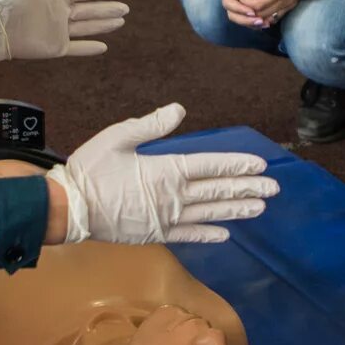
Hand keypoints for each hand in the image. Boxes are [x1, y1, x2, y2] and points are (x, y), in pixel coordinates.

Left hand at [0, 0, 127, 60]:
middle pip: (90, 11)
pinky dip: (90, 48)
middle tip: (126, 8)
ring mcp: (59, 31)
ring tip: (121, 22)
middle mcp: (60, 14)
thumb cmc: (11, 1)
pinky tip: (104, 47)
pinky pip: (77, 47)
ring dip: (104, 25)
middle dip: (107, 10)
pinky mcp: (55, 48)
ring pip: (87, 28)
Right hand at [48, 103, 278, 243]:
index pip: (211, 165)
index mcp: (166, 169)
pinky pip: (190, 235)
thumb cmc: (92, 169)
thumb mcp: (118, 137)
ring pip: (210, 213)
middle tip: (274, 189)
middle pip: (218, 190)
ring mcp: (167, 218)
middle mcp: (173, 196)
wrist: (70, 208)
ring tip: (260, 208)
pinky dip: (209, 234)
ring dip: (236, 210)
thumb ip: (151, 125)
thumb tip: (179, 109)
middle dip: (247, 188)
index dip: (237, 165)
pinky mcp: (157, 234)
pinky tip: (226, 234)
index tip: (260, 166)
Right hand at [220, 0, 266, 24]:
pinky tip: (268, 21)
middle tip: (261, 21)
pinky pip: (248, 16)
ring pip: (240, 17)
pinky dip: (256, 20)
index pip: (228, 3)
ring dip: (251, 23)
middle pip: (233, 14)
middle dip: (246, 20)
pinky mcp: (247, 1)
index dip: (239, 9)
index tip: (253, 11)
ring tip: (265, 24)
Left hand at [234, 0, 303, 23]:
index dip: (245, 1)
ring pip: (267, 19)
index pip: (258, 4)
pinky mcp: (290, 7)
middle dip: (247, 9)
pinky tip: (255, 8)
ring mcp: (289, 5)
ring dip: (254, 14)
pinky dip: (263, 16)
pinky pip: (274, 18)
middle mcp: (287, 0)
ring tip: (244, 3)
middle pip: (262, 14)